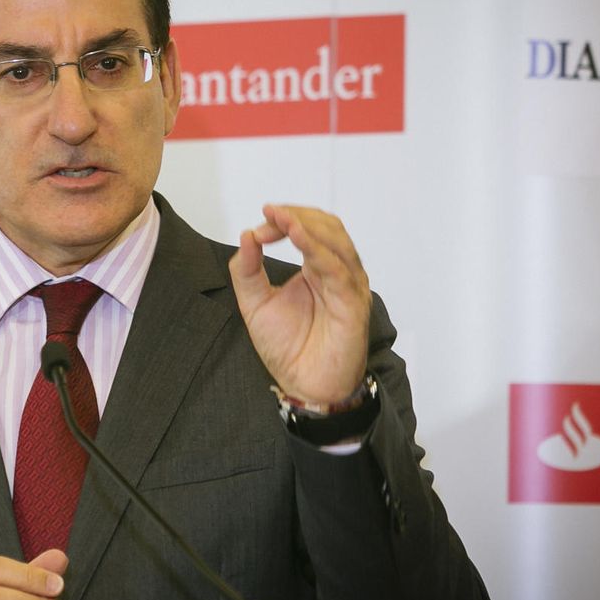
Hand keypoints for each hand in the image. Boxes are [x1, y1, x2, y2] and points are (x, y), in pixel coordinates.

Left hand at [227, 204, 370, 405]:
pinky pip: (338, 271)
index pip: (311, 227)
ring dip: (308, 226)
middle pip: (328, 227)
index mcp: (317, 268)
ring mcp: (348, 287)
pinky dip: (318, 251)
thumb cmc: (287, 347)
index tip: (263, 217)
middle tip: (270, 214)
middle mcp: (337, 272)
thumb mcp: (255, 302)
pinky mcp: (353, 305)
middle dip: (298, 215)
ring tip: (282, 219)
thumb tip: (246, 234)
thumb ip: (247, 270)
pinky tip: (298, 239)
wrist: (304, 385)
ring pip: (337, 243)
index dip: (287, 217)